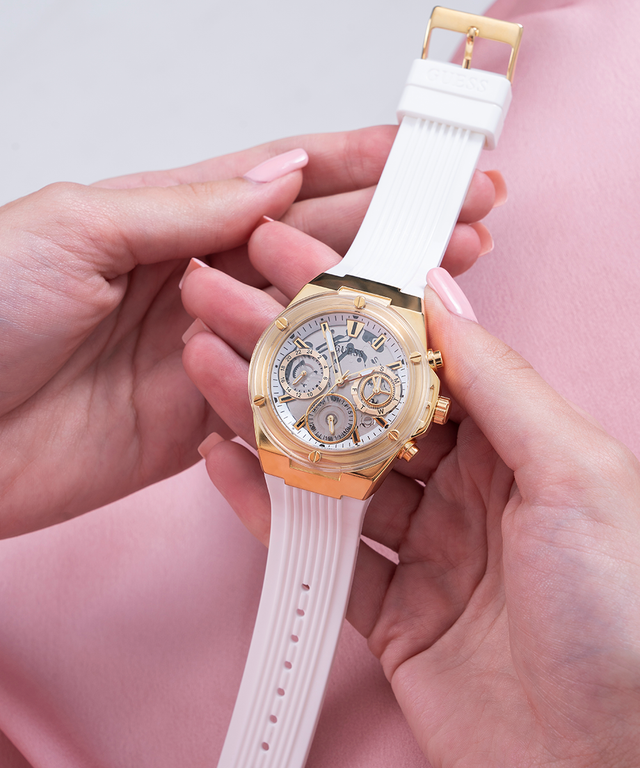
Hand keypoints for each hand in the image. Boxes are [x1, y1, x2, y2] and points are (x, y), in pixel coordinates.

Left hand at [1, 127, 451, 537]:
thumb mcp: (76, 229)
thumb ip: (183, 207)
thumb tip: (279, 176)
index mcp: (171, 219)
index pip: (284, 183)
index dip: (358, 165)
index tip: (422, 155)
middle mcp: (200, 281)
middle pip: (316, 250)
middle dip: (395, 230)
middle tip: (467, 219)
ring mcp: (209, 352)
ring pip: (311, 323)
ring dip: (377, 304)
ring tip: (445, 283)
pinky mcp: (203, 419)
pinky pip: (279, 397)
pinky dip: (324, 382)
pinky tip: (374, 366)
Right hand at [185, 229, 639, 764]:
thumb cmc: (624, 621)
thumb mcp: (578, 475)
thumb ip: (501, 385)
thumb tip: (441, 301)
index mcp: (515, 442)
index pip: (417, 354)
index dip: (354, 304)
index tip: (294, 258)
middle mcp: (466, 486)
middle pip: (359, 405)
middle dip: (289, 347)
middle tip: (222, 298)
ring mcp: (424, 548)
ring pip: (328, 470)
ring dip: (264, 417)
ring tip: (205, 366)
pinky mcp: (389, 609)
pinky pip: (318, 548)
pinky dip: (266, 507)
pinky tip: (222, 462)